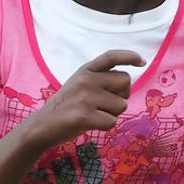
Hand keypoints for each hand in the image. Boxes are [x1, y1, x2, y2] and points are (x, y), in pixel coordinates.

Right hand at [23, 49, 142, 151]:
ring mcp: (86, 97)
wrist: (41, 126)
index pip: (111, 56)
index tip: (142, 61)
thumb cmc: (64, 107)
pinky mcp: (85, 115)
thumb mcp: (78, 85)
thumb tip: (125, 84)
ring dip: (112, 114)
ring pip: (121, 105)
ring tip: (92, 115)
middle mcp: (87, 79)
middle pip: (125, 82)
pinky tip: (89, 124)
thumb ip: (98, 80)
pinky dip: (104, 127)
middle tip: (106, 105)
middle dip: (122, 95)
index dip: (129, 56)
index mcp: (85, 70)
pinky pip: (112, 122)